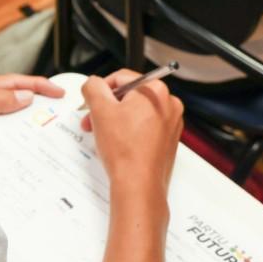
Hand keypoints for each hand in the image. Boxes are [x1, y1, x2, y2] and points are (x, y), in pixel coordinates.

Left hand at [0, 74, 64, 165]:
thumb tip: (25, 95)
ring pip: (8, 116)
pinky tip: (21, 146)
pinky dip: (12, 136)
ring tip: (46, 130)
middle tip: (60, 112)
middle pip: (14, 97)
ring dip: (26, 121)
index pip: (15, 82)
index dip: (39, 85)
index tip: (59, 92)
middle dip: (37, 102)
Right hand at [81, 69, 183, 203]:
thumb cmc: (125, 150)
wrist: (138, 183)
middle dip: (107, 107)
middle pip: (129, 95)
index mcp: (156, 91)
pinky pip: (144, 126)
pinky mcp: (168, 139)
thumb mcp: (99, 110)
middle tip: (93, 119)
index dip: (100, 90)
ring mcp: (171, 123)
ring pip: (135, 111)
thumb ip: (93, 87)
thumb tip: (93, 84)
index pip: (121, 78)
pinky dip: (129, 130)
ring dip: (116, 119)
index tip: (91, 101)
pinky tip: (117, 142)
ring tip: (103, 132)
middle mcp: (168, 104)